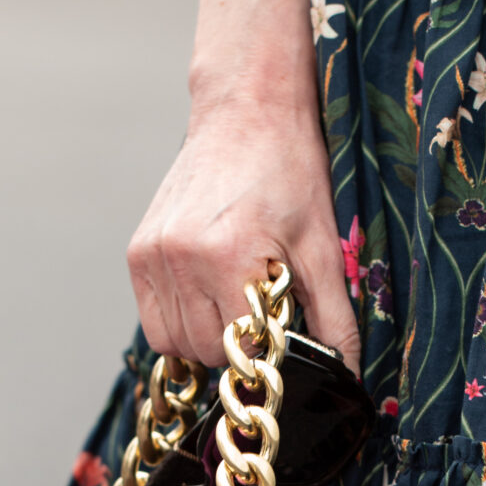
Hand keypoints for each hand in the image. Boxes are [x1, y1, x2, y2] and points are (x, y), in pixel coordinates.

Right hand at [127, 97, 359, 374]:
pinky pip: (153, 319)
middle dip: (238, 344)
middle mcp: (179, 258)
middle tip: (262, 309)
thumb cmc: (289, 170)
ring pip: (173, 342)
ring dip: (207, 336)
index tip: (282, 328)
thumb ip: (334, 316)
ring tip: (236, 300)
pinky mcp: (138, 252)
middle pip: (204, 351)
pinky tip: (209, 293)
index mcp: (227, 257)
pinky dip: (180, 321)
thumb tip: (347, 372)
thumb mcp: (322, 246)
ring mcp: (152, 255)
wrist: (247, 112)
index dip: (266, 347)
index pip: (240, 349)